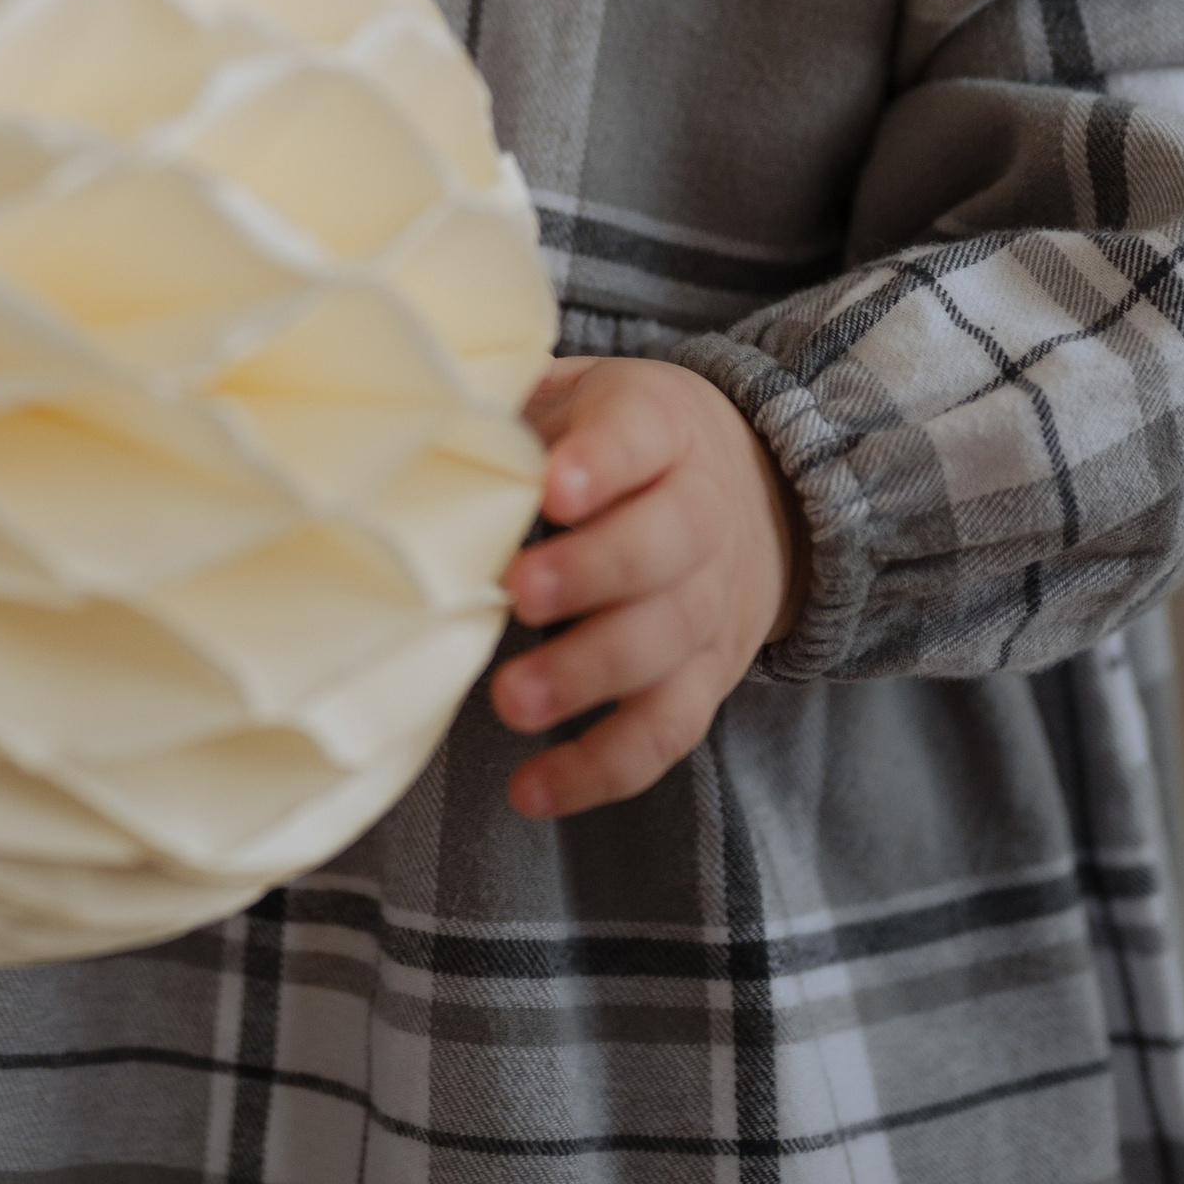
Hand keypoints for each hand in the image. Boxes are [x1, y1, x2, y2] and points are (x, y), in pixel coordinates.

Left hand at [490, 358, 806, 816]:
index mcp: (662, 426)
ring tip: (512, 700)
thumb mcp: (583, 394)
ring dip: (588, 675)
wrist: (760, 492)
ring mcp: (709, 602)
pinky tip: (535, 788)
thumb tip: (422, 421)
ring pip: (666, 641)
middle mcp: (701, 514)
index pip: (643, 434)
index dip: (602, 461)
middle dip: (592, 573)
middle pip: (664, 545)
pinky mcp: (706, 679)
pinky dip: (603, 767)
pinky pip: (665, 731)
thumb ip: (517, 408)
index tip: (552, 488)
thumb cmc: (622, 440)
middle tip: (518, 593)